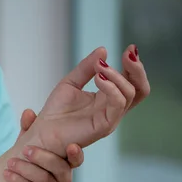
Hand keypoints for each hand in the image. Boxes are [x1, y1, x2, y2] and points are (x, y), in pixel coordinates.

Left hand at [5, 109, 83, 181]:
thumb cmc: (28, 169)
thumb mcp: (28, 147)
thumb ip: (29, 131)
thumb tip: (28, 112)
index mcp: (63, 163)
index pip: (76, 158)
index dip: (76, 154)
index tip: (72, 146)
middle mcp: (62, 178)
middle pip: (60, 168)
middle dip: (43, 157)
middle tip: (26, 150)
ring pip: (44, 179)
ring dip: (26, 169)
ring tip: (10, 162)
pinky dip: (18, 181)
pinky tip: (7, 174)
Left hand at [23, 45, 149, 155]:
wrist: (42, 133)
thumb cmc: (55, 112)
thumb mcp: (70, 82)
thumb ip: (86, 67)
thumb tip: (103, 50)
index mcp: (107, 99)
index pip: (131, 82)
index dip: (133, 65)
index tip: (129, 48)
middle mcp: (112, 109)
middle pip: (139, 89)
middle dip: (137, 69)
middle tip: (128, 53)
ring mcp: (110, 118)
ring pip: (129, 94)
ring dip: (116, 76)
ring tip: (99, 68)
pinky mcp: (104, 126)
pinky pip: (117, 105)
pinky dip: (112, 88)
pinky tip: (99, 78)